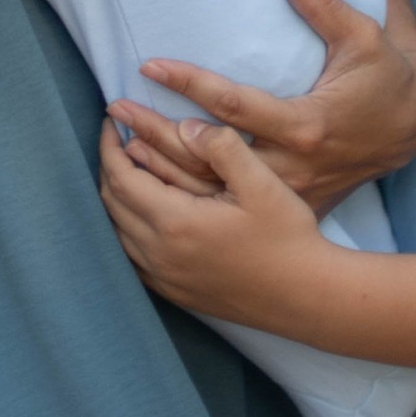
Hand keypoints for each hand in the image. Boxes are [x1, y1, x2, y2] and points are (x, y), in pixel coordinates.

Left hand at [101, 111, 330, 331]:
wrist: (306, 296)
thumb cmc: (287, 237)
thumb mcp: (262, 182)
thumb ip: (222, 146)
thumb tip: (185, 125)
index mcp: (175, 222)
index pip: (121, 178)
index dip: (110, 146)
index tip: (113, 120)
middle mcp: (160, 254)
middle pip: (112, 204)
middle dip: (109, 166)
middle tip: (117, 139)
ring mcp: (165, 279)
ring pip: (117, 232)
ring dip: (116, 198)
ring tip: (128, 169)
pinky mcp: (175, 293)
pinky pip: (132, 257)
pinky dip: (126, 228)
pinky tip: (142, 214)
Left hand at [137, 0, 415, 216]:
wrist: (413, 131)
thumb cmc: (385, 79)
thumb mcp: (363, 37)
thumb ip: (322, 5)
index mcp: (306, 126)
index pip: (231, 105)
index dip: (188, 82)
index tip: (148, 64)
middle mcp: (291, 168)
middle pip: (208, 157)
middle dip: (157, 133)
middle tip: (116, 109)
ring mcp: (286, 195)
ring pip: (211, 193)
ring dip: (163, 169)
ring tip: (120, 144)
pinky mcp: (285, 208)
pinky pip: (226, 211)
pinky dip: (187, 199)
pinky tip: (152, 183)